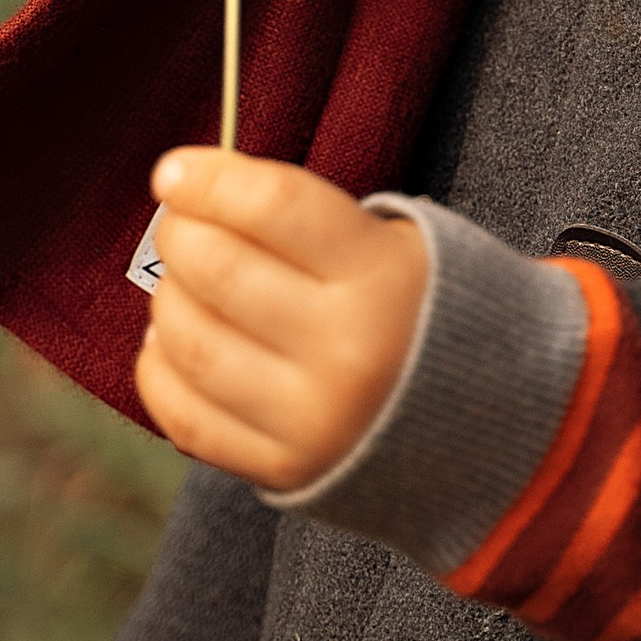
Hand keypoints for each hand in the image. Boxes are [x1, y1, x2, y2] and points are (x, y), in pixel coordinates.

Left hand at [136, 148, 427, 492]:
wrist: (481, 419)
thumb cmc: (416, 307)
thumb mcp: (391, 243)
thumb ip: (299, 214)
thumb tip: (189, 187)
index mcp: (383, 276)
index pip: (273, 206)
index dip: (209, 181)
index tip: (175, 172)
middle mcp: (349, 350)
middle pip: (219, 270)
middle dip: (180, 235)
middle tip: (182, 226)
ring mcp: (314, 418)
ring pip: (192, 343)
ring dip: (169, 300)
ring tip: (183, 286)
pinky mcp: (285, 469)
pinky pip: (187, 417)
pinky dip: (160, 370)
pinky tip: (172, 344)